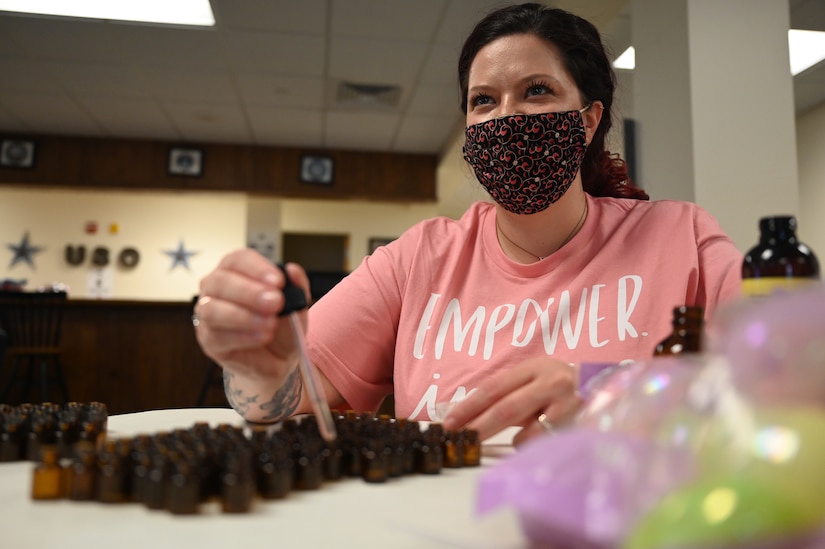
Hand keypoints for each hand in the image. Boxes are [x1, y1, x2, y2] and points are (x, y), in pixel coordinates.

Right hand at [194, 250, 308, 405]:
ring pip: (213, 309)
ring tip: (270, 323)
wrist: (279, 358)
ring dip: (244, 316)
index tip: (278, 281)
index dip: (257, 268)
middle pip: (221, 282)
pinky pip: (218, 336)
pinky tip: (262, 337)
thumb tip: (293, 270)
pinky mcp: (208, 340)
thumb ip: (297, 286)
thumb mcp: (296, 305)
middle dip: (249, 292)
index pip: (238, 260)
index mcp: (236, 271)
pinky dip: (243, 336)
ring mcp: (207, 314)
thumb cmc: (282, 325)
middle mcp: (215, 288)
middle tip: (275, 302)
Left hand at [442, 356, 581, 445]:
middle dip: (479, 425)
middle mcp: (549, 381)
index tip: (450, 421)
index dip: (469, 405)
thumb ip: (511, 395)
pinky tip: (525, 443)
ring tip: (490, 443)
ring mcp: (565, 401)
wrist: (608, 388)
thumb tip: (473, 416)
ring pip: (526, 427)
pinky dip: (529, 444)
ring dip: (506, 439)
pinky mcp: (578, 421)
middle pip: (506, 407)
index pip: (494, 387)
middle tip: (460, 438)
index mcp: (533, 368)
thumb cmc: (563, 388)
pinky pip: (545, 439)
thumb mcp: (537, 382)